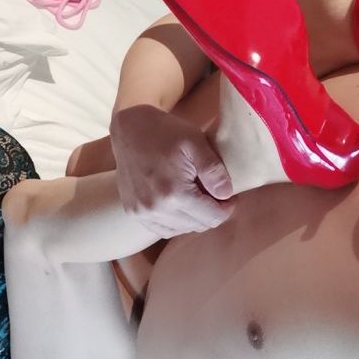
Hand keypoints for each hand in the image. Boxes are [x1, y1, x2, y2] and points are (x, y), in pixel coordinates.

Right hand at [109, 105, 234, 237]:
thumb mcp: (195, 141)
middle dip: (211, 212)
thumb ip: (213, 169)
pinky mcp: (133, 212)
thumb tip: (226, 194)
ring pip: (181, 229)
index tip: (229, 195)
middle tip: (214, 192)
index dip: (226, 207)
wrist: (129, 128)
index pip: (213, 217)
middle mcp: (155, 208)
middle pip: (198, 225)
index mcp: (174, 193)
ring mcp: (141, 212)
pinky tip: (179, 203)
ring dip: (193, 217)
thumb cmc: (165, 131)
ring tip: (195, 195)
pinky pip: (162, 229)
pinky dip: (175, 221)